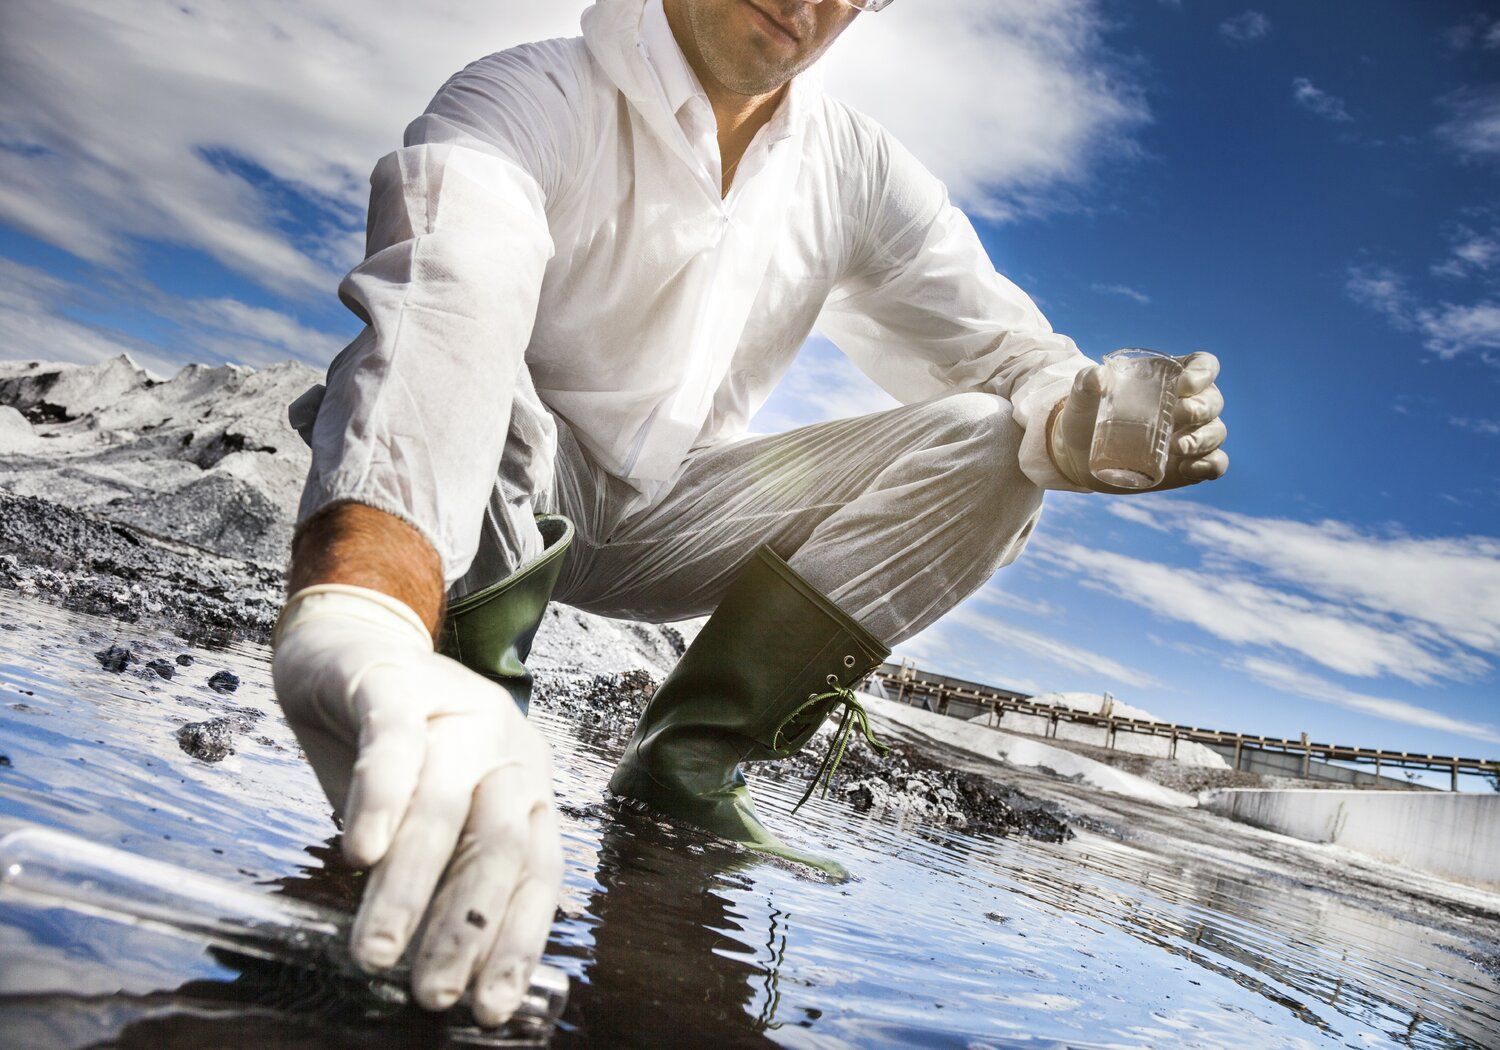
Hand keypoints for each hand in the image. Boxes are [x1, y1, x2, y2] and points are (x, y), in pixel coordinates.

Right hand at [272, 586, 561, 1025]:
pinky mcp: (395, 682)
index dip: (517, 941)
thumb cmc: (388, 751)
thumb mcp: (429, 817)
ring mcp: (457, 707)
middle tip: (431, 992)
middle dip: (465, 926)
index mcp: (526, 783)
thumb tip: (451, 968)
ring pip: (444, 804)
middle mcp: (506, 745)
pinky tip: (361, 850)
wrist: (342, 648)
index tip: (489, 1008)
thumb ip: (446, 873)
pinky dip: (382, 798)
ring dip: (410, 885)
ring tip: (378, 951)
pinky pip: (394, 743)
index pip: (538, 872)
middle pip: (497, 845)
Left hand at [1047, 351, 1228, 491]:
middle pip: (1213, 400)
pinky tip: (1189, 469)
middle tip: (1177, 416)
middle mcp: (1188, 404)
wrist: (1078, 456)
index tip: (1183, 385)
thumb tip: (1099, 376)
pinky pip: (1215, 464)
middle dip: (1202, 408)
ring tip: (1177, 447)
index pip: (1203, 365)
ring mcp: (1191, 435)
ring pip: (1216, 432)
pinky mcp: (1189, 464)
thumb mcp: (1081, 398)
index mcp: (1170, 378)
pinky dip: (1210, 466)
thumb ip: (1086, 383)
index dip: (1203, 372)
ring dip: (1204, 438)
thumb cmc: (1084, 417)